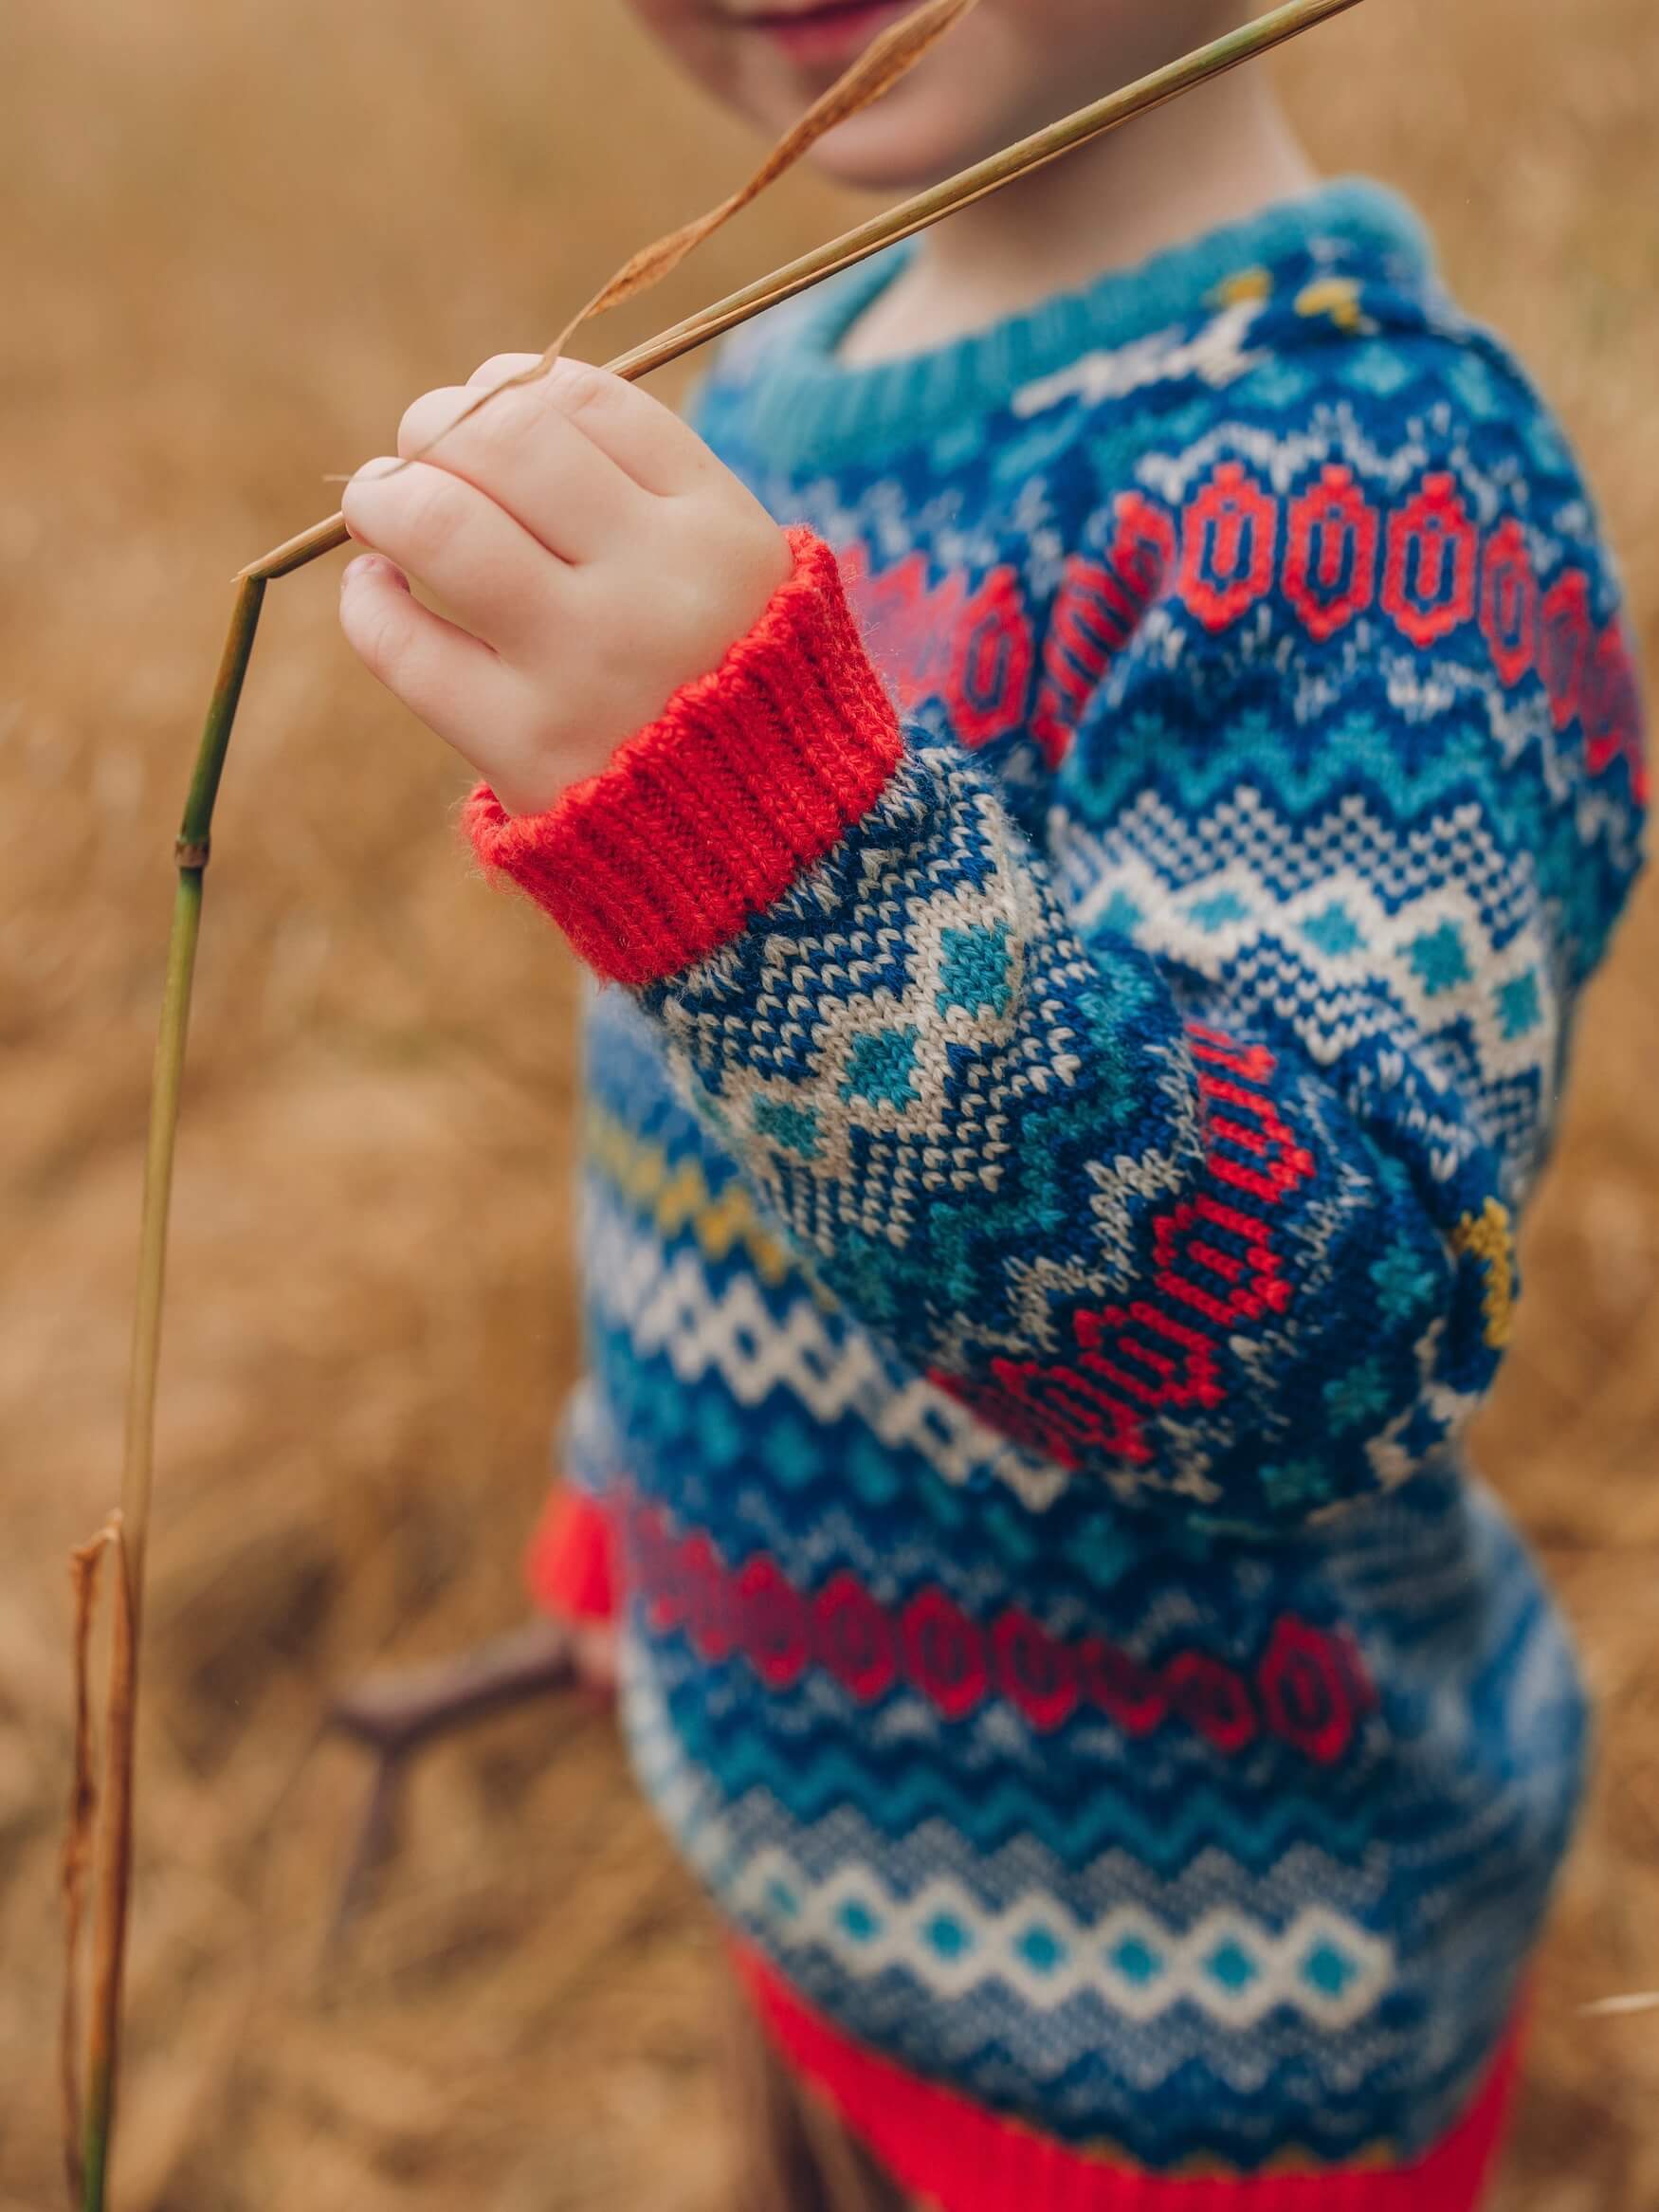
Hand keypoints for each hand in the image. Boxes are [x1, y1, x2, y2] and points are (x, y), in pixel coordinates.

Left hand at [339, 353, 791, 816]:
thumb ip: (648, 490)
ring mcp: (586, 668)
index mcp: (718, 532)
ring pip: (437, 523)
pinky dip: (366, 600)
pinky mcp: (525, 747)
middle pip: (501, 439)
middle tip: (420, 451)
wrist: (772, 858)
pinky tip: (378, 590)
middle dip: (435, 426)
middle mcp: (656, 589)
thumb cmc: (735, 693)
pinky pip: (402, 644)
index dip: (507, 384)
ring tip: (382, 506)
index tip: (487, 410)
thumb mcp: (745, 576)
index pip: (578, 399)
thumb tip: (488, 403)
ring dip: (384, 495)